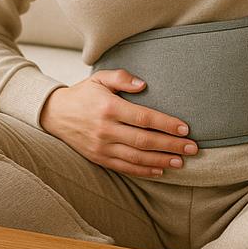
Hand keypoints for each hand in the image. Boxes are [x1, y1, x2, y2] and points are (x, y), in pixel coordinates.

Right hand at [41, 70, 198, 177]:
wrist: (55, 114)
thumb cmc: (83, 94)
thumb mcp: (99, 78)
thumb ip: (121, 78)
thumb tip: (144, 84)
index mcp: (109, 107)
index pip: (144, 118)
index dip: (166, 124)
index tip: (185, 128)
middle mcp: (105, 129)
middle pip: (144, 141)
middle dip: (171, 145)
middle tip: (192, 148)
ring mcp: (102, 147)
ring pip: (136, 158)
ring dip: (161, 161)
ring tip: (181, 161)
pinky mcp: (99, 158)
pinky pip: (125, 168)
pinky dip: (144, 171)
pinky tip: (160, 170)